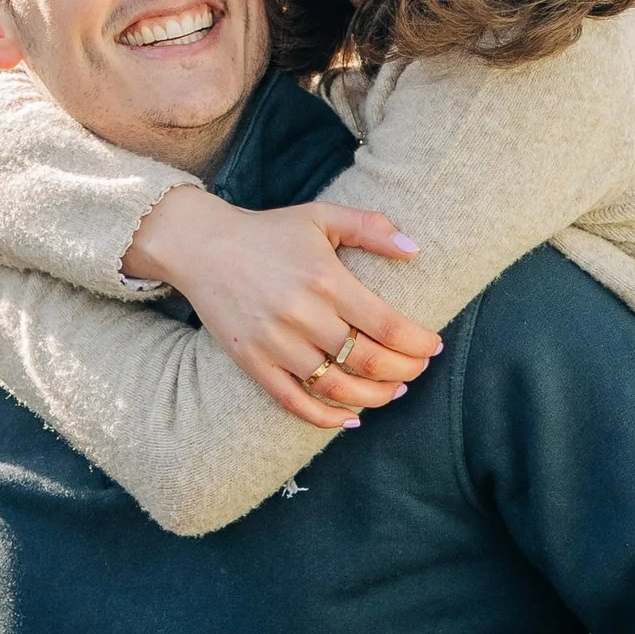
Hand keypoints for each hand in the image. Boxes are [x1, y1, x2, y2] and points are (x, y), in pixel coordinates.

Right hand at [123, 193, 440, 431]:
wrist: (200, 245)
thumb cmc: (268, 231)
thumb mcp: (321, 215)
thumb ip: (370, 227)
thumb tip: (416, 250)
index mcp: (326, 279)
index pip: (388, 326)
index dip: (419, 344)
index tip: (434, 347)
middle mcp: (302, 314)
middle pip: (368, 361)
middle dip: (404, 372)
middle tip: (417, 371)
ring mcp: (276, 342)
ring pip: (337, 387)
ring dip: (374, 397)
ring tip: (392, 392)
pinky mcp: (252, 361)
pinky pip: (294, 401)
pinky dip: (326, 417)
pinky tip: (350, 418)